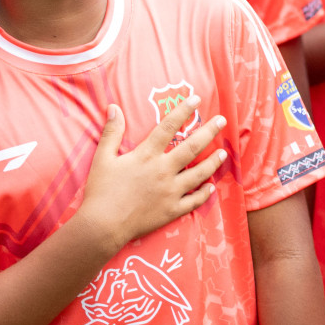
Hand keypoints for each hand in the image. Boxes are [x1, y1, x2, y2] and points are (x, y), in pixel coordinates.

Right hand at [75, 97, 227, 251]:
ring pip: (200, 174)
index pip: (168, 127)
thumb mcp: (102, 158)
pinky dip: (205, 194)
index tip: (196, 99)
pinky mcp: (173, 210)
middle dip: (210, 132)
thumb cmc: (100, 191)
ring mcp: (171, 191)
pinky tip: (211, 187)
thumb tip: (114, 106)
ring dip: (213, 162)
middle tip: (222, 120)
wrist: (102, 225)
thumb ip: (112, 132)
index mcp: (146, 156)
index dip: (183, 111)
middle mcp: (163, 171)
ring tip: (224, 154)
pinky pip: (195, 201)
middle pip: (193, 147)